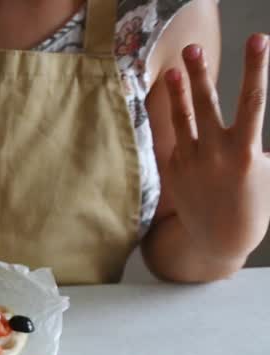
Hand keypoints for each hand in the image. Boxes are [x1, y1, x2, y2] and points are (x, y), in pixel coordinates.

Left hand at [162, 35, 269, 268]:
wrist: (220, 238)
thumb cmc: (252, 200)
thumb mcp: (265, 170)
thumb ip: (255, 144)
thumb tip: (255, 137)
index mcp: (245, 151)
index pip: (254, 100)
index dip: (256, 67)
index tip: (258, 39)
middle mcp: (216, 154)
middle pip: (207, 105)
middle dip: (200, 74)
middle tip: (191, 47)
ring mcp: (191, 162)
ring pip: (183, 119)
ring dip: (178, 92)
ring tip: (171, 69)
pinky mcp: (174, 169)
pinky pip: (177, 139)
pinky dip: (178, 122)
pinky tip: (179, 107)